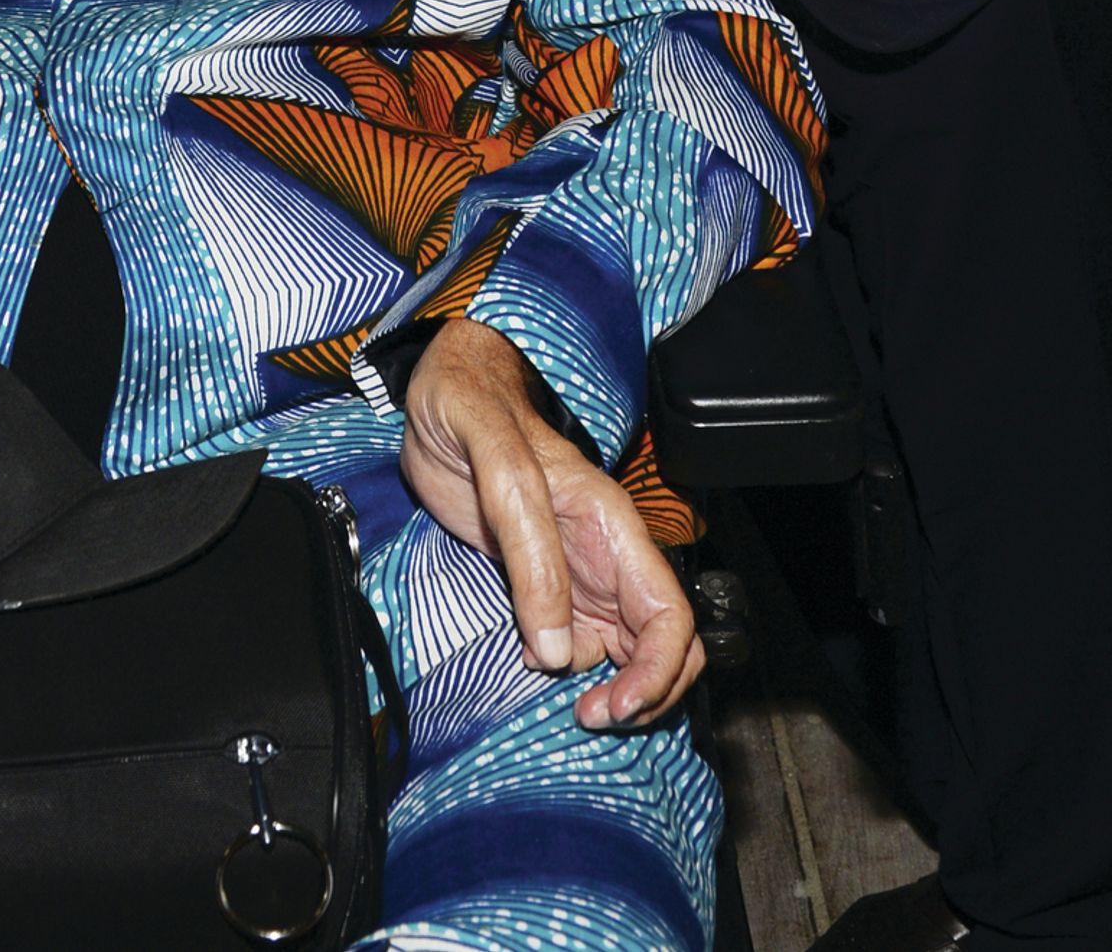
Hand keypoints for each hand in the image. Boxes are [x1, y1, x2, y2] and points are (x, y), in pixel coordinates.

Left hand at [400, 319, 702, 730]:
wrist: (440, 393)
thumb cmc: (474, 409)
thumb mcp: (501, 467)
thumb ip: (531, 553)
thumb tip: (555, 652)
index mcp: (613, 527)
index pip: (671, 616)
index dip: (659, 672)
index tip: (617, 706)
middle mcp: (607, 558)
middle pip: (662, 645)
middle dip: (645, 694)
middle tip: (591, 717)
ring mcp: (578, 573)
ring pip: (625, 651)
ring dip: (610, 689)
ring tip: (567, 704)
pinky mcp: (543, 582)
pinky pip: (579, 641)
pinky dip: (569, 670)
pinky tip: (535, 665)